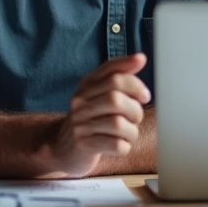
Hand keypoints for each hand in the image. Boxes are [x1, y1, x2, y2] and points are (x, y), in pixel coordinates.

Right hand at [46, 53, 150, 177]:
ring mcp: (80, 124)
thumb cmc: (91, 117)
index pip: (113, 75)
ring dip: (132, 131)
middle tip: (135, 118)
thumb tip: (140, 58)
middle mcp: (80, 102)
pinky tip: (120, 144)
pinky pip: (116, 145)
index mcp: (87, 85)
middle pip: (116, 99)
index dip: (135, 84)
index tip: (145, 95)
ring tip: (128, 133)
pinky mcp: (84, 146)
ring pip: (118, 124)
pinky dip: (125, 146)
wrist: (62, 148)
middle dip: (135, 110)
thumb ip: (120, 75)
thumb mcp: (100, 93)